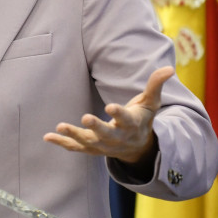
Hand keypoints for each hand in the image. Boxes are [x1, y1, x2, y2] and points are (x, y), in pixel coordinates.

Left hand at [43, 66, 174, 165]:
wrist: (138, 147)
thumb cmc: (143, 119)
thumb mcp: (151, 102)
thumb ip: (155, 85)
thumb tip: (169, 68)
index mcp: (132, 124)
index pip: (126, 119)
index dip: (119, 113)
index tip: (111, 106)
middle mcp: (117, 138)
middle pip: (106, 134)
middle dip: (96, 127)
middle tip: (85, 118)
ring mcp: (104, 146)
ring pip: (88, 142)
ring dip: (74, 135)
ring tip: (60, 125)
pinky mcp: (92, 148)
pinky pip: (76, 148)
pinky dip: (62, 143)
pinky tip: (47, 137)